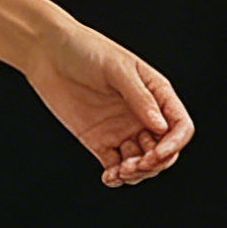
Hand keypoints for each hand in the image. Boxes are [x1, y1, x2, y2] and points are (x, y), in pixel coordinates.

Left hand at [24, 17, 193, 187]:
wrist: (48, 53)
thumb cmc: (85, 50)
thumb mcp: (117, 69)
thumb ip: (140, 98)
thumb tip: (160, 126)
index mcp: (156, 94)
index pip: (179, 126)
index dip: (174, 144)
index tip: (157, 154)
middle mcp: (142, 115)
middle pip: (163, 150)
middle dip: (155, 164)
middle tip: (137, 165)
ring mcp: (121, 130)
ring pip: (141, 163)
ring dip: (136, 174)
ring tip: (120, 171)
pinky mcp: (99, 141)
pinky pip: (114, 166)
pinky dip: (115, 177)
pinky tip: (109, 177)